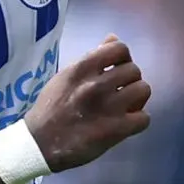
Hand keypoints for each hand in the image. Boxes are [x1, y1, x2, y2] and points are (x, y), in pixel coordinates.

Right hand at [24, 36, 150, 171]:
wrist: (39, 144)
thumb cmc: (51, 108)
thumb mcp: (66, 76)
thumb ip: (91, 59)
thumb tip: (113, 39)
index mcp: (82, 68)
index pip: (120, 48)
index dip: (123, 58)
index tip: (116, 70)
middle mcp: (96, 84)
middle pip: (134, 70)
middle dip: (130, 80)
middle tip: (120, 92)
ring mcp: (108, 108)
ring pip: (143, 90)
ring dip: (137, 98)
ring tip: (126, 106)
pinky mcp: (115, 130)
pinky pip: (144, 118)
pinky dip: (138, 120)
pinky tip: (127, 123)